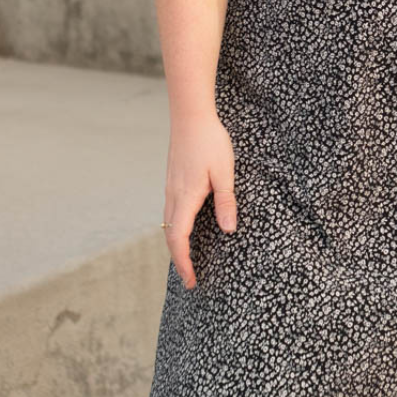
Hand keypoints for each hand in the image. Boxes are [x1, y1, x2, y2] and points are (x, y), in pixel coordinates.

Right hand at [161, 114, 236, 290]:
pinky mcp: (173, 182)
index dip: (184, 262)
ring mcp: (170, 189)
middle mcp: (173, 196)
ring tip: (188, 261)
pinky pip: (170, 213)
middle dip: (179, 260)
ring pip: (168, 225)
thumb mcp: (224, 173)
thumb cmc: (209, 142)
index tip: (191, 279)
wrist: (190, 116)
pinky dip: (175, 230)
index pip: (179, 238)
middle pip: (170, 236)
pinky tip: (185, 231)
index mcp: (186, 198)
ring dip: (176, 246)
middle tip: (191, 279)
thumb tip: (228, 230)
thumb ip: (226, 202)